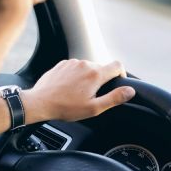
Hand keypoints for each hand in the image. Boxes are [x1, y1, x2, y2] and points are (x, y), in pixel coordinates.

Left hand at [21, 59, 135, 122]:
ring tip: (78, 94)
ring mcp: (72, 62)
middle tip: (93, 96)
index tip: (117, 83)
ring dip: (88, 78)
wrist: (40, 102)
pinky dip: (76, 76)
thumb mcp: (94, 108)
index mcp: (95, 74)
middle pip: (102, 68)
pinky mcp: (62, 64)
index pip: (118, 66)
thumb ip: (114, 98)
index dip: (121, 74)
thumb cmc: (66, 107)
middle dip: (101, 81)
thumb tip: (130, 91)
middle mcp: (85, 64)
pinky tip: (69, 89)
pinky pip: (75, 68)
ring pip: (88, 68)